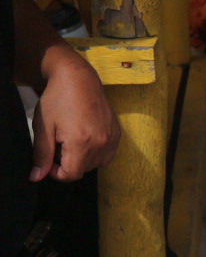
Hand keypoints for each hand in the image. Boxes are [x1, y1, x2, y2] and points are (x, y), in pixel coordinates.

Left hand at [31, 52, 119, 181]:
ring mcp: (112, 138)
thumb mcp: (43, 127)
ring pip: (96, 164)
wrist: (78, 78)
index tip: (49, 159)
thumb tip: (37, 177)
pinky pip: (107, 154)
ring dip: (83, 158)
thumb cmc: (57, 99)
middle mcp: (101, 143)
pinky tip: (85, 136)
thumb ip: (42, 155)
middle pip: (83, 170)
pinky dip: (96, 152)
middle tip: (59, 143)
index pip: (71, 175)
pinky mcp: (117, 133)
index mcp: (81, 142)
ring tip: (72, 139)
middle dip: (69, 162)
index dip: (56, 172)